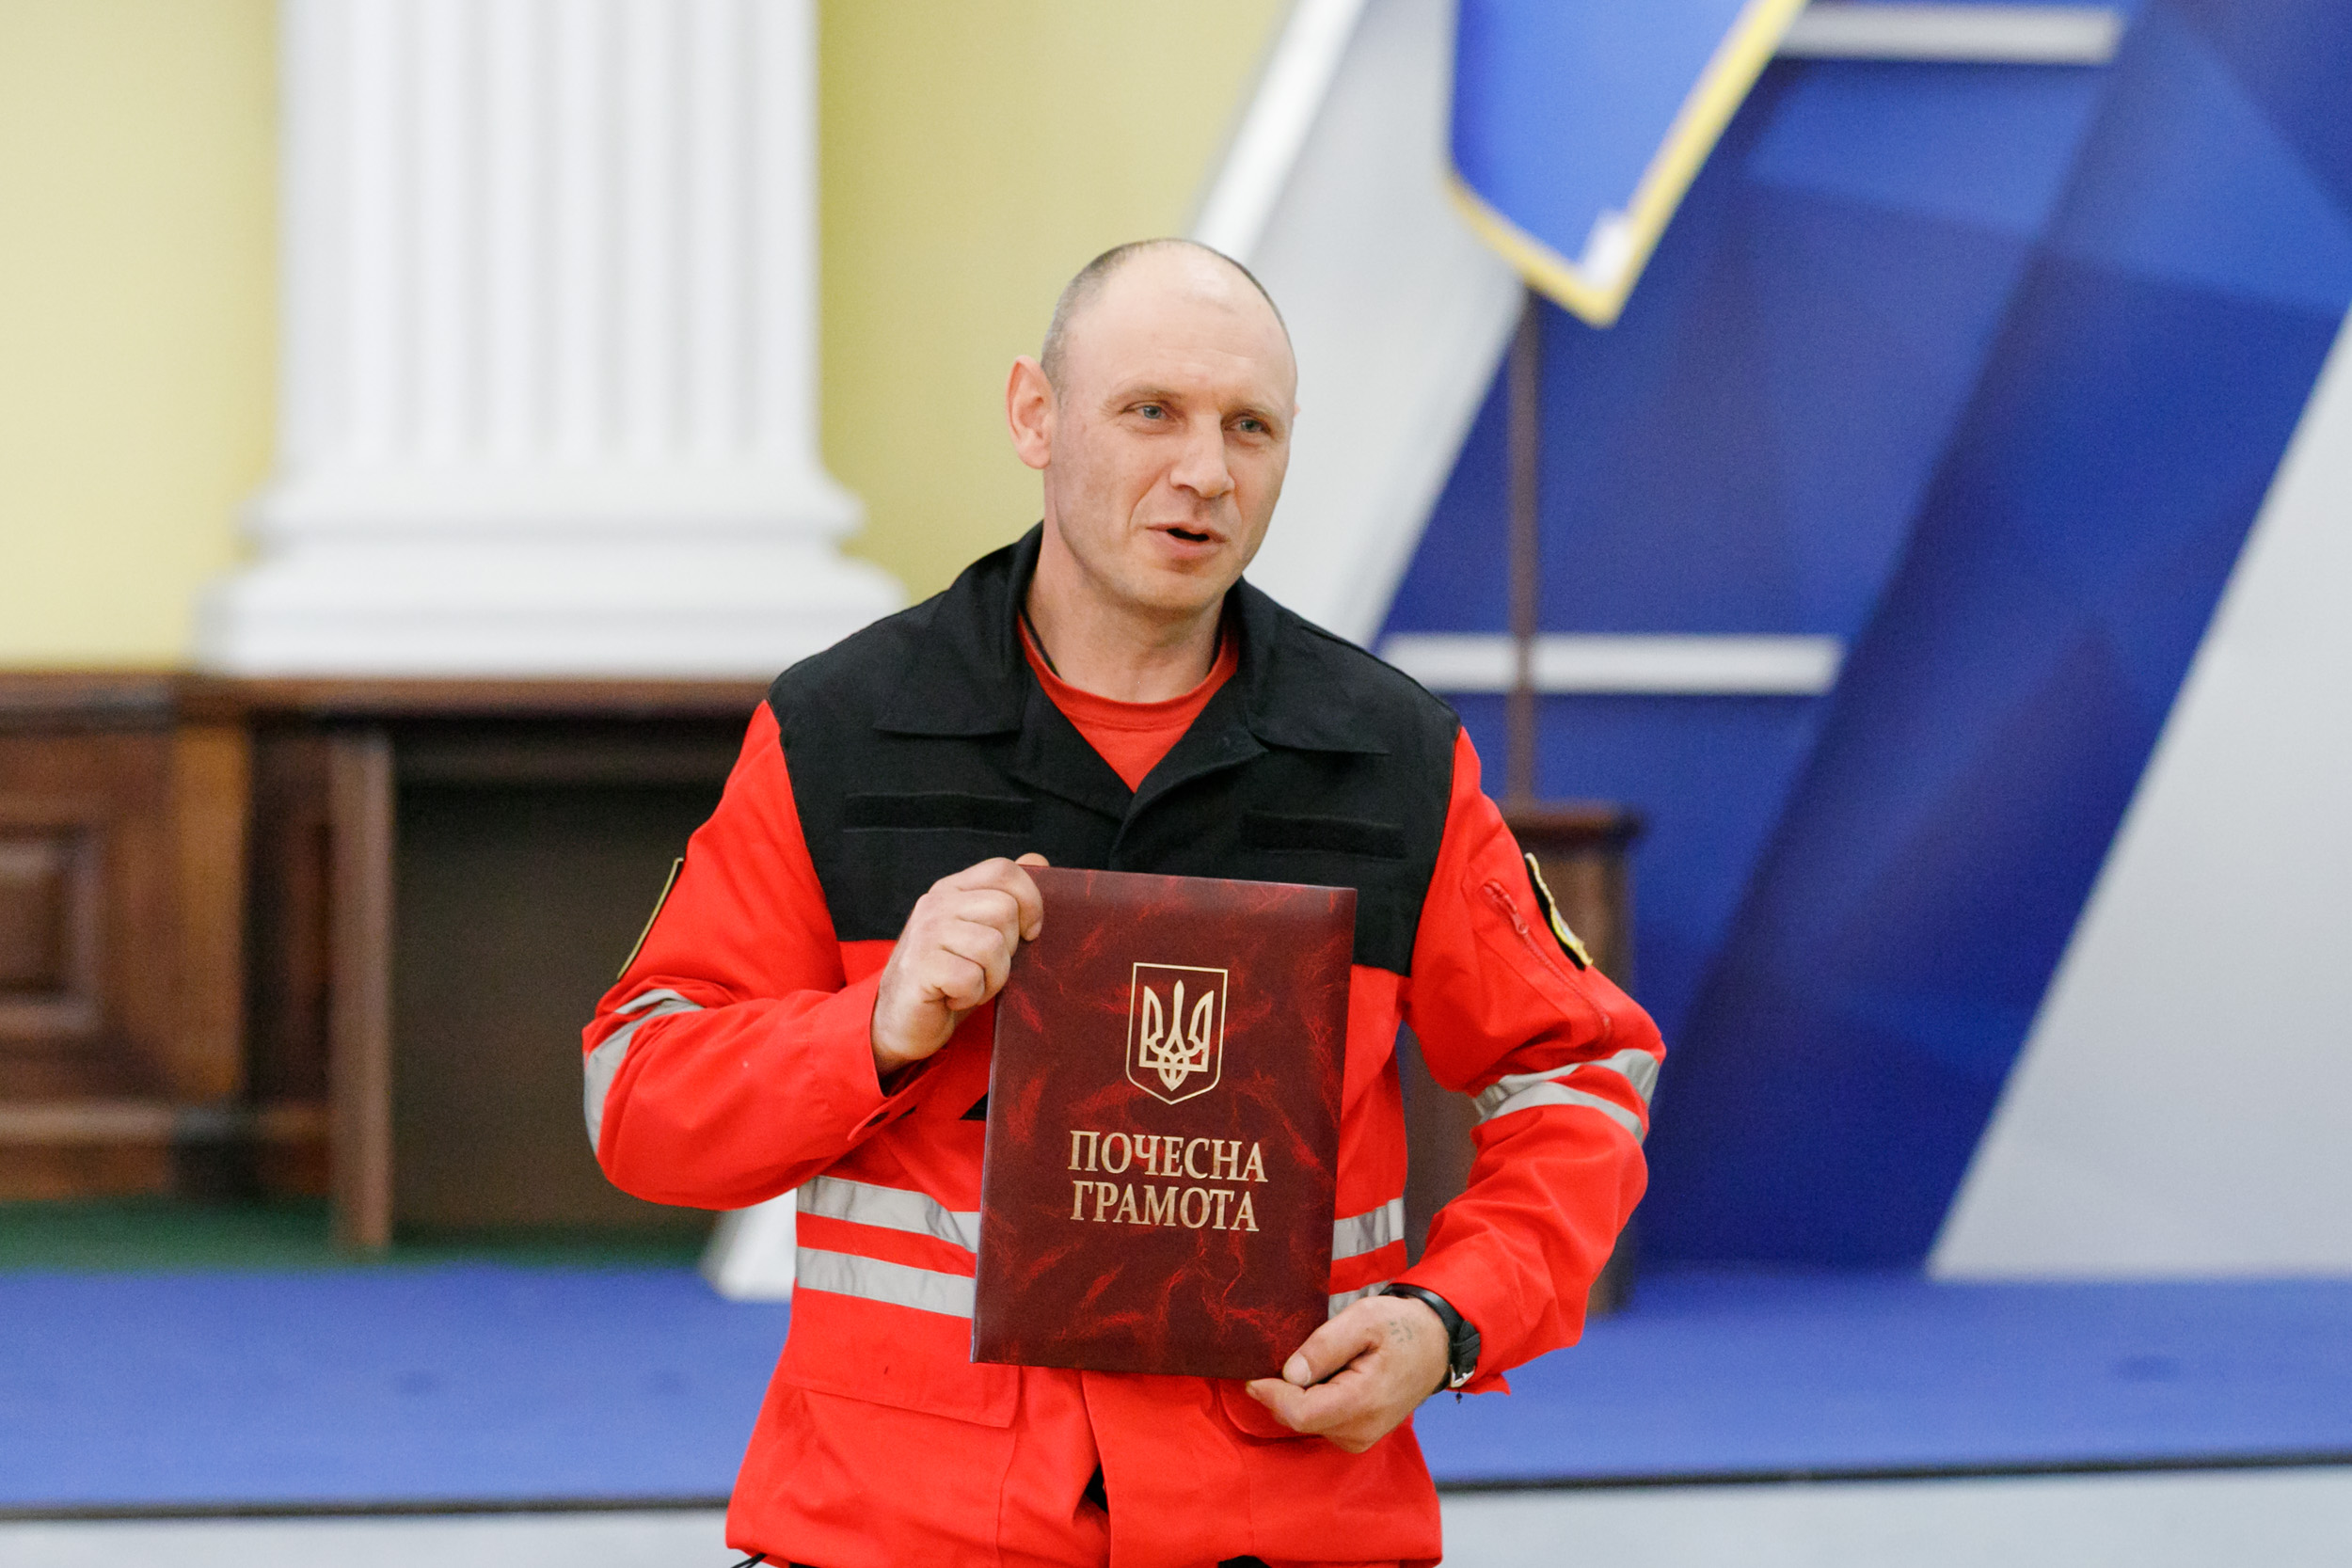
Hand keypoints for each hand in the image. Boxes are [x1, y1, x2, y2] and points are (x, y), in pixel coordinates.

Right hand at [871, 854, 1046, 1077]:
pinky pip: (971, 977)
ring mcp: (925, 933)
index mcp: (953, 889)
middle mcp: (936, 903)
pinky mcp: (920, 965)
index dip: (1030, 900)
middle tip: (986, 969)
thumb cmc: (951, 978)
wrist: (903, 1022)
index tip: (1030, 933)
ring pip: (992, 946)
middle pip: (1005, 909)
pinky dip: (971, 995)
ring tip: (971, 985)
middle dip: (1009, 950)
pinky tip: (953, 997)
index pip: (1003, 871)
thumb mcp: (982, 933)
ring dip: (992, 978)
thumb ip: (1007, 898)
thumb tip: (1038, 859)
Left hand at [1244, 1293, 1449, 1451]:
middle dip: (1283, 1392)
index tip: (1253, 1374)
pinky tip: (1327, 1376)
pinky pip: (1320, 1422)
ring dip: (1298, 1395)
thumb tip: (1290, 1372)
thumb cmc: (1401, 1327)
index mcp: (1363, 1401)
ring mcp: (1361, 1437)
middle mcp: (1362, 1430)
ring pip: (1307, 1422)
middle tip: (1290, 1356)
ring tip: (1320, 1362)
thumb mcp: (1363, 1319)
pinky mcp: (1359, 1436)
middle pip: (1299, 1420)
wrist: (1436, 1344)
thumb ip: (1325, 1346)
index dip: (1271, 1395)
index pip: (1300, 1413)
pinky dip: (1313, 1401)